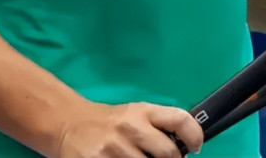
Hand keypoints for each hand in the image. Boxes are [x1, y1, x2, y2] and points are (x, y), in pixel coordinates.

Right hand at [55, 100, 202, 157]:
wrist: (69, 124)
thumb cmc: (110, 122)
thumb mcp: (135, 116)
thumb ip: (157, 128)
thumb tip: (185, 148)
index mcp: (143, 112)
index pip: (179, 119)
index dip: (194, 135)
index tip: (195, 148)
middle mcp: (131, 127)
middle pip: (169, 153)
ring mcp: (115, 149)